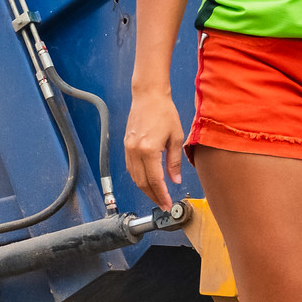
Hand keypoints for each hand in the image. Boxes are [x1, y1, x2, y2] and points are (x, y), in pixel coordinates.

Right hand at [123, 87, 187, 209]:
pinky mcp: (126, 146)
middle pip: (142, 182)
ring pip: (134, 177)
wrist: (148, 96)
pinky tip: (147, 181)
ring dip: (145, 189)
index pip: (155, 180)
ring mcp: (128, 149)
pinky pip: (130, 168)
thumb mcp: (175, 137)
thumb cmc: (164, 112)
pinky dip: (138, 177)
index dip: (161, 195)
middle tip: (163, 204)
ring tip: (157, 195)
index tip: (167, 204)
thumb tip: (175, 180)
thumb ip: (174, 161)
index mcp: (149, 150)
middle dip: (153, 196)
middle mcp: (135, 152)